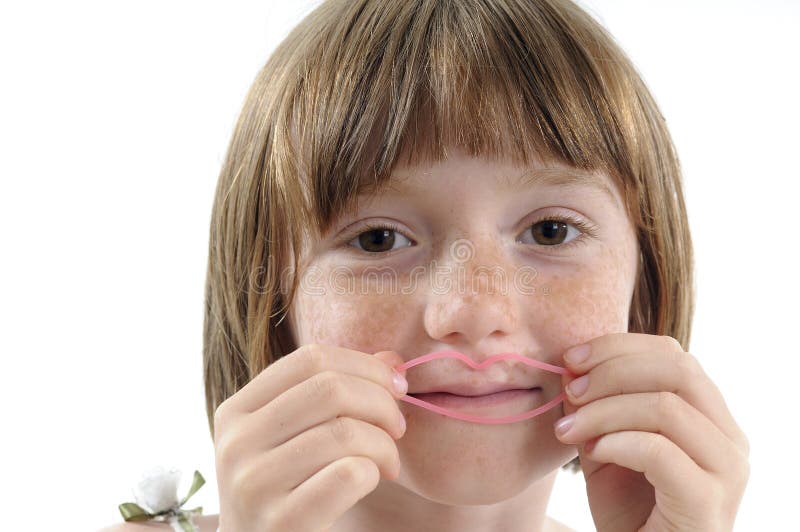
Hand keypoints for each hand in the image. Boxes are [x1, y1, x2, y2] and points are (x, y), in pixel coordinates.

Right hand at [213, 344, 407, 531]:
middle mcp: (235, 442)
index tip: (396, 388)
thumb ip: (338, 393)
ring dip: (384, 445)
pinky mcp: (280, 522)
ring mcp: (252, 483)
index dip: (365, 366)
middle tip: (398, 428)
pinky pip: (349, 474)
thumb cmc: (289, 491)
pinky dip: (374, 472)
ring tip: (389, 462)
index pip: (310, 358)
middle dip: (382, 403)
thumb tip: (392, 359)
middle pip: (330, 389)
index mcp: (236, 410)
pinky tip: (372, 481)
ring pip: (344, 432)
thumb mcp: (299, 437)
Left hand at [554, 333, 749, 531]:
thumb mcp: (604, 447)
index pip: (672, 354)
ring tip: (570, 430)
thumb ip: (594, 407)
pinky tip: (594, 452)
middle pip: (677, 368)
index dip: (616, 347)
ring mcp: (726, 470)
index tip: (570, 358)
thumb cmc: (629, 512)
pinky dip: (617, 442)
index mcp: (709, 415)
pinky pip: (660, 451)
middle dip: (611, 371)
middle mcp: (729, 437)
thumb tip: (570, 364)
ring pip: (666, 406)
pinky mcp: (708, 503)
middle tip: (570, 392)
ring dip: (604, 410)